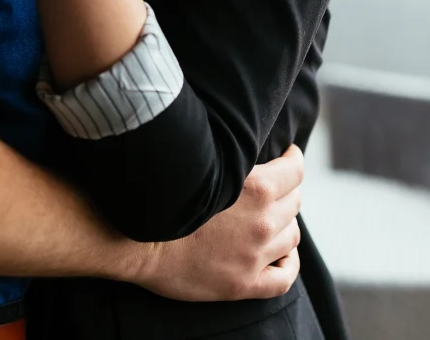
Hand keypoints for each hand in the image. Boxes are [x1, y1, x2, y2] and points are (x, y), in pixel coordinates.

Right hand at [133, 146, 304, 301]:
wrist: (134, 239)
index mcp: (257, 188)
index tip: (289, 157)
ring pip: (292, 236)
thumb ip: (231, 159)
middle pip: (294, 202)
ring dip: (285, 226)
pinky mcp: (244, 283)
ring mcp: (255, 255)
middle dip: (286, 193)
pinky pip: (284, 278)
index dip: (293, 161)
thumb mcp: (202, 164)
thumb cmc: (162, 195)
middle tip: (273, 191)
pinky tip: (282, 256)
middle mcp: (263, 221)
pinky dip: (289, 264)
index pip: (295, 171)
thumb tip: (242, 147)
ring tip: (272, 222)